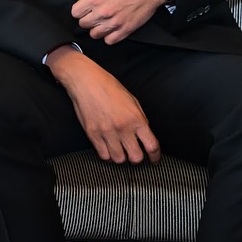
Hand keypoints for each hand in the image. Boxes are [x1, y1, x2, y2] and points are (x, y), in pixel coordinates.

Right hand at [46, 46, 159, 162]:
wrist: (86, 81)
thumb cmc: (109, 87)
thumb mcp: (132, 100)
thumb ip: (140, 119)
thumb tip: (145, 136)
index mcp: (136, 118)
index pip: (151, 146)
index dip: (155, 156)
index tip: (154, 158)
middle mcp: (123, 128)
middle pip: (136, 157)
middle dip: (137, 158)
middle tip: (135, 154)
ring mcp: (107, 132)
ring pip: (119, 160)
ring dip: (122, 157)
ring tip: (120, 150)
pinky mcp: (93, 134)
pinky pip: (104, 156)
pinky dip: (108, 155)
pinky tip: (109, 148)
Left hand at [71, 0, 168, 44]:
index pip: (75, 13)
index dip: (79, 8)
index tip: (84, 6)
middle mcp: (102, 13)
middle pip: (83, 24)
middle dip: (86, 17)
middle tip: (93, 11)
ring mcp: (114, 23)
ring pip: (94, 34)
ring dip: (96, 28)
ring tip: (102, 20)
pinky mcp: (125, 30)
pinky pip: (109, 41)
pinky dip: (108, 35)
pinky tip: (111, 26)